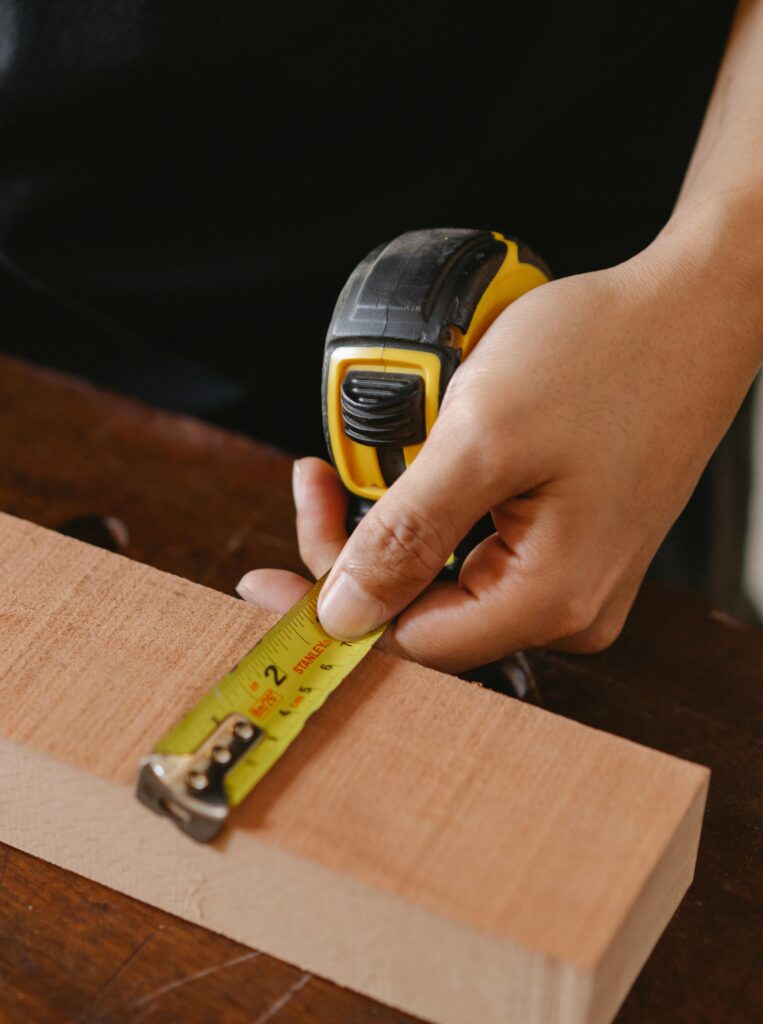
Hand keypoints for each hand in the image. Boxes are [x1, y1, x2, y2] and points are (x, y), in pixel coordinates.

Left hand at [238, 214, 761, 672]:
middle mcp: (567, 602)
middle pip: (423, 610)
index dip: (331, 613)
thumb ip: (407, 536)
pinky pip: (478, 545)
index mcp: (551, 596)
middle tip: (318, 481)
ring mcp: (573, 571)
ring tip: (352, 465)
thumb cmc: (607, 358)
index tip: (265, 582)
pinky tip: (415, 466)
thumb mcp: (482, 440)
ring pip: (445, 575)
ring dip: (391, 524)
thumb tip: (344, 612)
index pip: (410, 641)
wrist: (688, 308)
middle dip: (355, 552)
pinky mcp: (571, 537)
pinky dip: (432, 509)